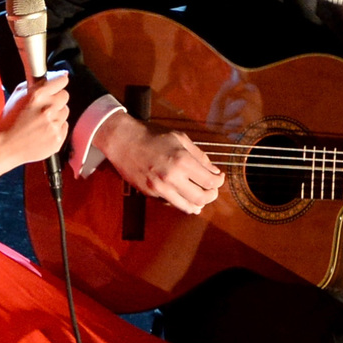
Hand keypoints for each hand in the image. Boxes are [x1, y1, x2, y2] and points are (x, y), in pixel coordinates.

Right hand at [0, 73, 70, 167]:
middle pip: (65, 96)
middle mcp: (48, 108)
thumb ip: (36, 84)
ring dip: (56, 114)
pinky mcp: (57, 139)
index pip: (61, 81)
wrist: (5, 147)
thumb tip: (55, 76)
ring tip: (41, 121)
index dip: (59, 82)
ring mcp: (54, 125)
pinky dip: (56, 128)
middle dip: (56, 99)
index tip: (57, 85)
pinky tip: (43, 131)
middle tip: (45, 106)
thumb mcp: (17, 96)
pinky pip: (64, 127)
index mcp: (37, 95)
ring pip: (65, 112)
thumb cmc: (8, 122)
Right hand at [97, 113, 224, 213]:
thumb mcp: (180, 138)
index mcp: (182, 161)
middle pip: (202, 198)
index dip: (219, 182)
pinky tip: (185, 198)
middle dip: (212, 195)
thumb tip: (214, 171)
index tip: (219, 178)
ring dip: (198, 204)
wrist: (123, 141)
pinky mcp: (150, 193)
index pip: (210, 181)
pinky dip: (182, 202)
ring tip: (201, 198)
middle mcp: (172, 177)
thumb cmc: (152, 135)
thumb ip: (199, 156)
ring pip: (188, 207)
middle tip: (212, 189)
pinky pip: (172, 203)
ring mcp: (160, 188)